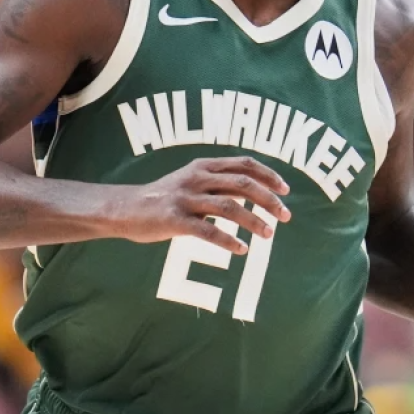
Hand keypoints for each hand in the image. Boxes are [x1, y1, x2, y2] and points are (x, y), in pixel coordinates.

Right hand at [110, 157, 291, 253]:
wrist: (126, 208)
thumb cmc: (166, 197)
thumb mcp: (193, 181)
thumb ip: (220, 183)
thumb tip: (258, 192)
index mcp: (204, 165)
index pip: (245, 164)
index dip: (269, 175)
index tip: (286, 190)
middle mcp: (197, 178)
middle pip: (243, 184)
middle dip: (269, 200)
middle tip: (286, 216)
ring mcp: (186, 198)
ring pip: (229, 207)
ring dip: (254, 221)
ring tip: (269, 234)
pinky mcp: (175, 219)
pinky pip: (208, 231)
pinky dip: (228, 241)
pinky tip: (242, 250)